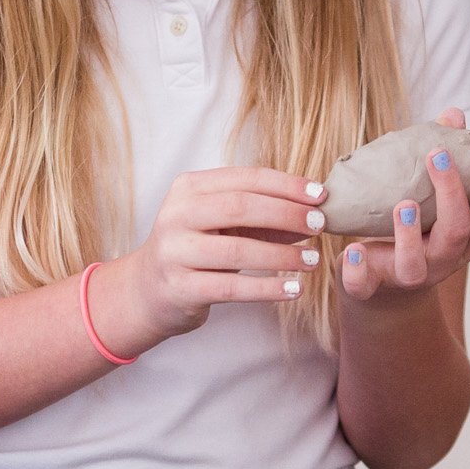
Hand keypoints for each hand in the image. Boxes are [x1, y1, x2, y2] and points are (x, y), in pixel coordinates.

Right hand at [100, 165, 328, 355]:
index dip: (286, 185)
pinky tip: (294, 289)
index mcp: (189, 188)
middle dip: (287, 214)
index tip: (321, 195)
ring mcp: (175, 252)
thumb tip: (316, 211)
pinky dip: (267, 289)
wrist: (148, 290)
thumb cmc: (197, 249)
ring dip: (282, 255)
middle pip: (240, 207)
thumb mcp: (224, 225)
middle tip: (321, 225)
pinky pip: (231, 288)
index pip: (245, 178)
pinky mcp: (179, 287)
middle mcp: (177, 215)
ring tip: (313, 260)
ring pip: (237, 250)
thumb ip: (264, 216)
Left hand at [338, 108, 469, 303]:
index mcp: (461, 239)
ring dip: (411, 234)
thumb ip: (444, 160)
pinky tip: (352, 250)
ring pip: (416, 263)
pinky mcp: (371, 286)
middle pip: (456, 234)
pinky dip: (358, 269)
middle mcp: (441, 260)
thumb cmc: (414, 230)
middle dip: (450, 197)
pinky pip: (365, 283)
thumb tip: (454, 115)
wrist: (381, 284)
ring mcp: (408, 275)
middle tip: (439, 158)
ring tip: (405, 205)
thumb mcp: (430, 197)